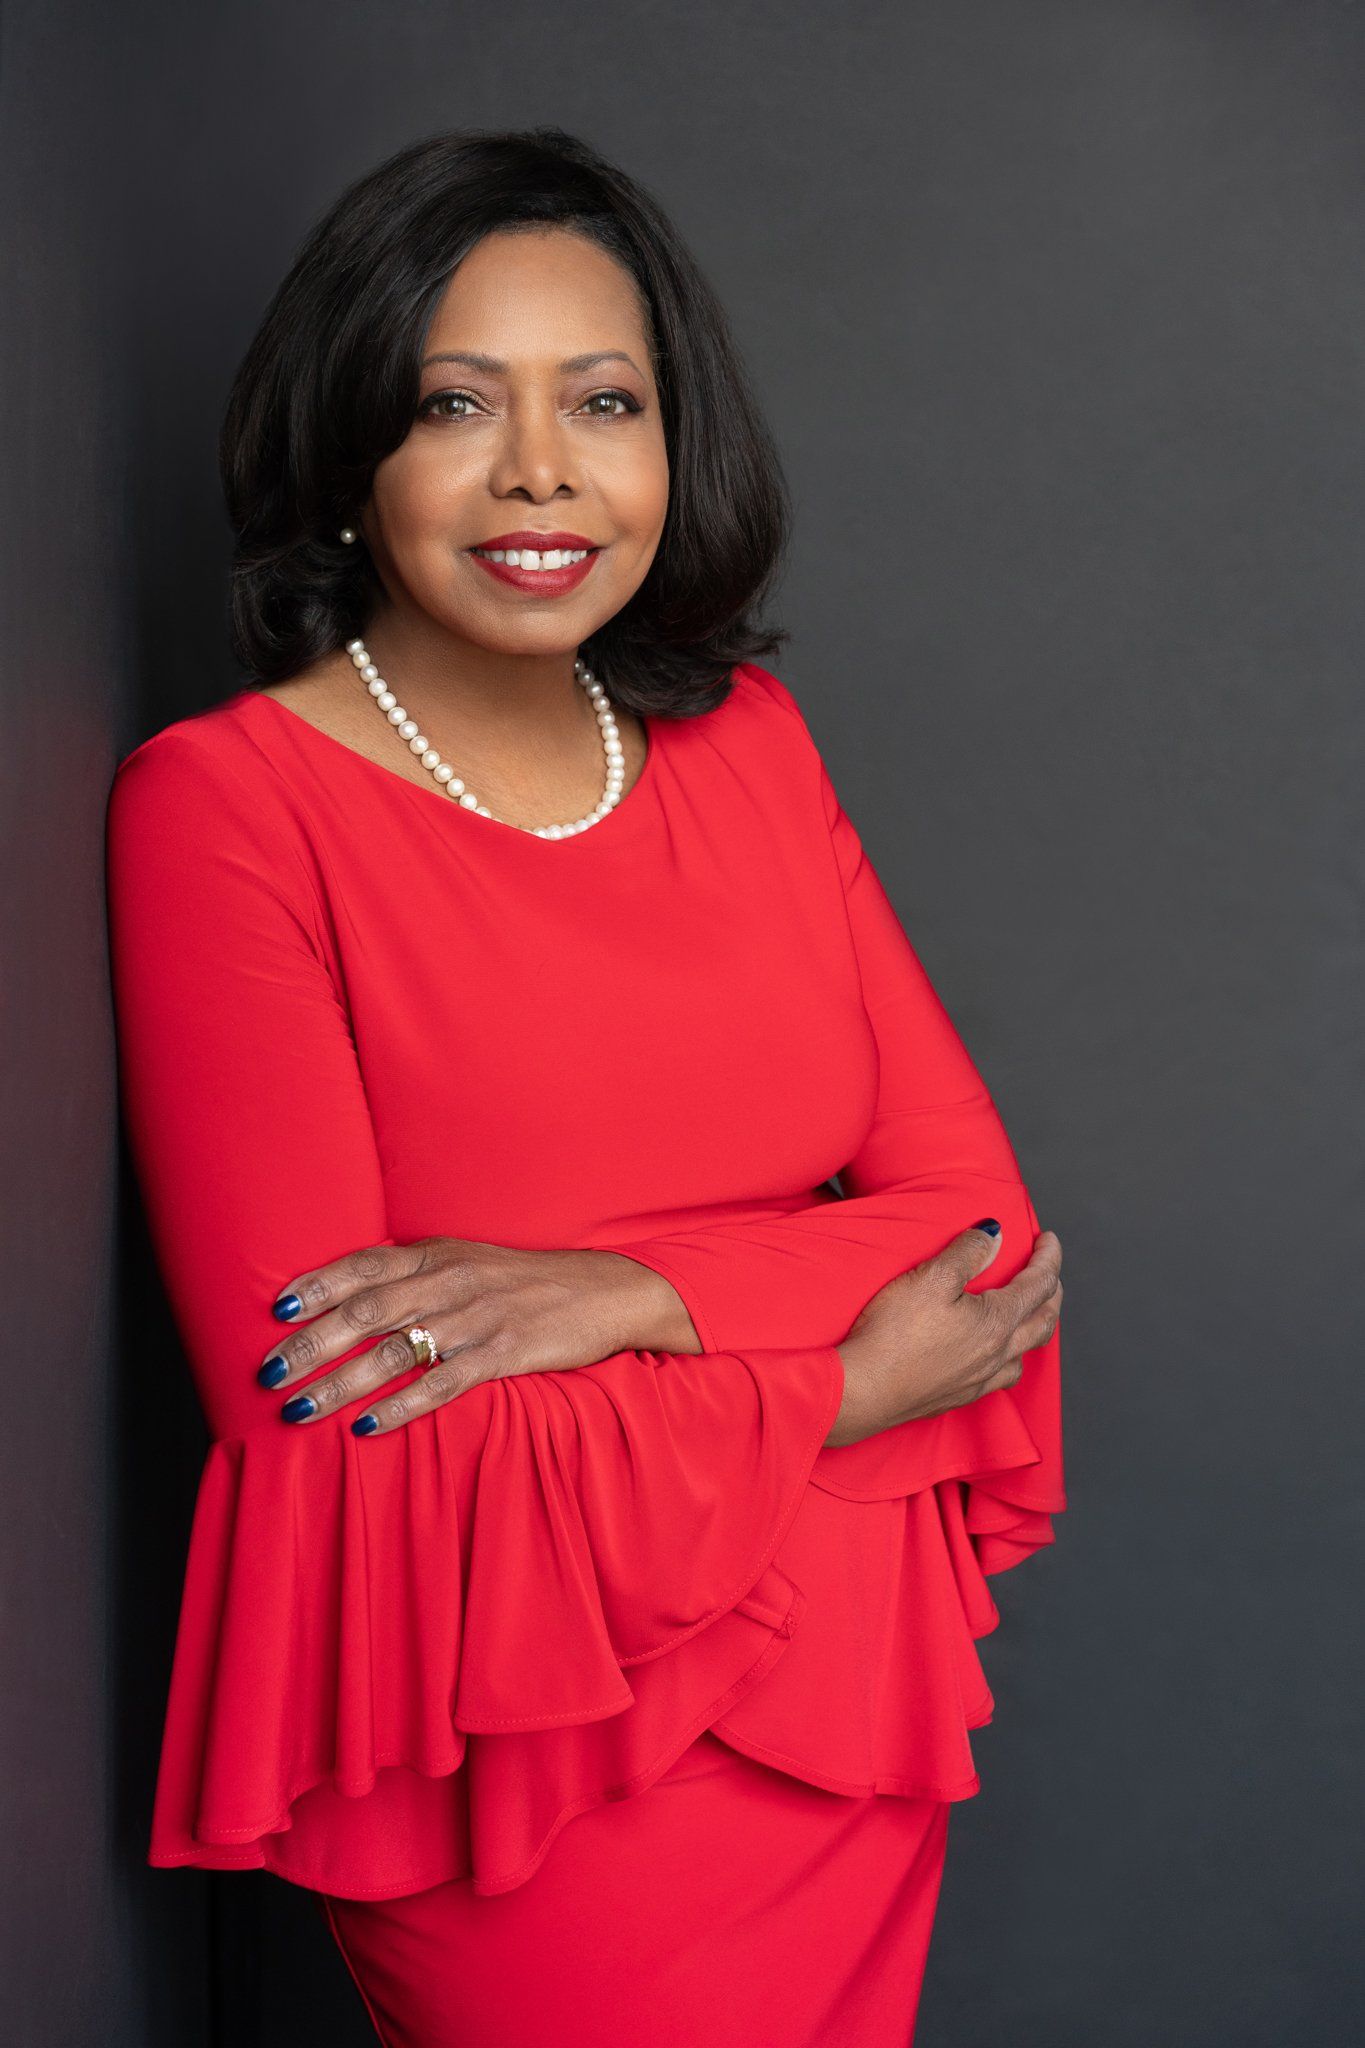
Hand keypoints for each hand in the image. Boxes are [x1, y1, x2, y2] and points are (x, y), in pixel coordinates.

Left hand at [257, 1236, 695, 1435]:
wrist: (606, 1291)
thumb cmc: (528, 1282)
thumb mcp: (471, 1261)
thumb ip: (419, 1274)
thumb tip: (356, 1297)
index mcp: (439, 1254)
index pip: (364, 1265)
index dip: (318, 1286)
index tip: (276, 1311)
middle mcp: (451, 1281)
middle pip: (366, 1310)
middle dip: (310, 1344)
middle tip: (267, 1374)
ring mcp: (476, 1318)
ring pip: (393, 1349)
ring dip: (340, 1381)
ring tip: (299, 1408)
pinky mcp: (503, 1353)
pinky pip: (440, 1384)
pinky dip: (398, 1407)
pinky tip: (365, 1428)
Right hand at [826, 1223, 1063, 1447]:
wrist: (864, 1390)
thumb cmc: (894, 1333)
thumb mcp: (931, 1277)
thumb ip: (968, 1252)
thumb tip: (995, 1233)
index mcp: (996, 1321)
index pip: (1038, 1284)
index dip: (1049, 1258)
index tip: (1050, 1239)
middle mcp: (997, 1354)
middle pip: (1044, 1322)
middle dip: (1053, 1293)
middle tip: (1049, 1274)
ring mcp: (979, 1380)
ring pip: (1025, 1355)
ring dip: (1035, 1330)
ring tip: (1029, 1316)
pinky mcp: (958, 1397)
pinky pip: (1000, 1378)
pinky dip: (1009, 1360)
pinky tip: (994, 1358)